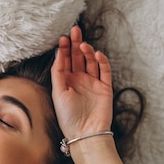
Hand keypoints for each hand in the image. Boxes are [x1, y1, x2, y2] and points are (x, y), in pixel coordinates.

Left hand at [51, 26, 112, 140]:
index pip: (65, 61)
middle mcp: (79, 81)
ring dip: (87, 51)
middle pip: (78, 57)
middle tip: (75, 30)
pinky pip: (104, 70)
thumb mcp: (58, 92)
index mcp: (66, 82)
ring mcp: (93, 83)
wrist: (85, 133)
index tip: (63, 38)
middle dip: (76, 44)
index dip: (64, 49)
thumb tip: (58, 53)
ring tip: (83, 45)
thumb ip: (58, 72)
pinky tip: (96, 54)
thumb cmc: (68, 117)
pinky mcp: (105, 87)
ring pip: (91, 61)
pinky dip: (102, 61)